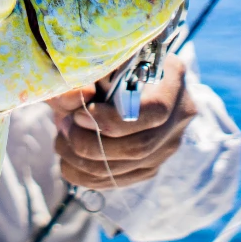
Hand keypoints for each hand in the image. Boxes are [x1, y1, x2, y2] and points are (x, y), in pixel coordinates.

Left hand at [46, 57, 197, 190]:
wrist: (110, 77)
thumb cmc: (101, 63)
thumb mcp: (89, 61)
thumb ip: (79, 76)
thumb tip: (77, 95)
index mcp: (172, 76)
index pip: (155, 111)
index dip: (113, 120)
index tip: (79, 114)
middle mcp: (179, 113)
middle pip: (140, 146)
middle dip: (92, 143)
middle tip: (64, 127)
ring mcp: (168, 142)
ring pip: (127, 167)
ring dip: (83, 160)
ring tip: (61, 140)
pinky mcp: (150, 164)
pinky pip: (119, 180)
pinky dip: (85, 175)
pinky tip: (67, 159)